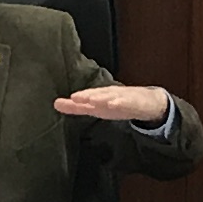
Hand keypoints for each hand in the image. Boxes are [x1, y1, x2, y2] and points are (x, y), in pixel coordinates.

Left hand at [52, 84, 169, 126]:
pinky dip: (121, 102)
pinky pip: (128, 102)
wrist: (147, 102)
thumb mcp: (96, 107)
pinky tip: (114, 104)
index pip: (86, 97)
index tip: (61, 102)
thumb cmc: (118, 103)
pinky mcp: (135, 101)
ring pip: (112, 96)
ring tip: (93, 100)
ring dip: (102, 97)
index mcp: (100, 96)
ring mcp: (123, 96)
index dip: (76, 99)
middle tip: (75, 97)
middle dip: (87, 95)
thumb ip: (76, 107)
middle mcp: (110, 94)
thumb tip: (55, 104)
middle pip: (98, 94)